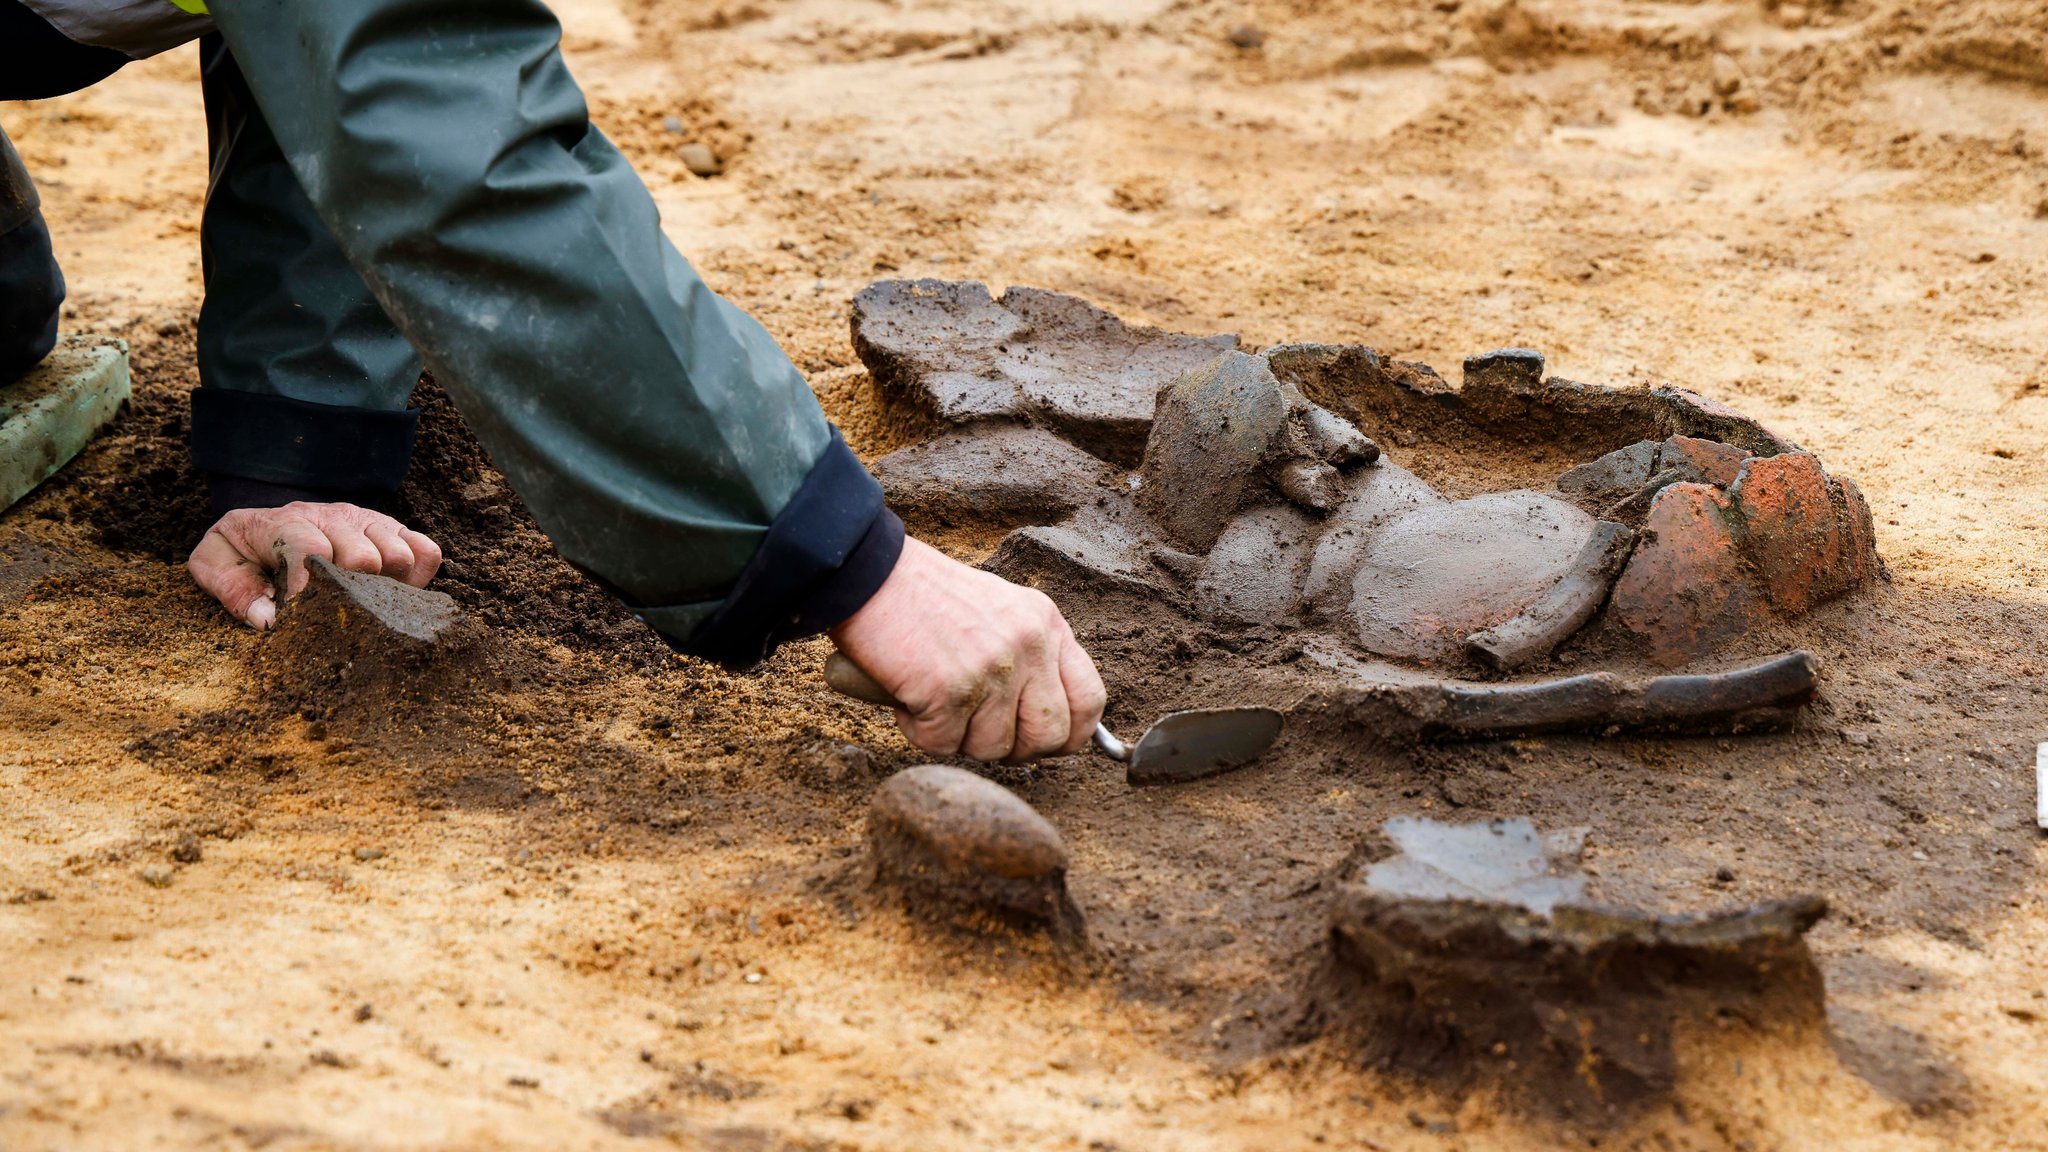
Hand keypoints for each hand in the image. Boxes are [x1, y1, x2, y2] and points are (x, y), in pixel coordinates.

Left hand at [187, 501, 442, 628]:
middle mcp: (331, 517)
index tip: (301, 616)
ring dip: (383, 587)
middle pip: (362, 556)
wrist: (267, 519)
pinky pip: (427, 552)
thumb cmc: (243, 548)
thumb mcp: (214, 562)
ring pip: (398, 555)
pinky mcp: (394, 531)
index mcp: (284, 522)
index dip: (308, 586)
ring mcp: (367, 522)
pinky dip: (416, 578)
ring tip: (359, 604)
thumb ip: (231, 590)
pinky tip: (390, 592)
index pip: (308, 547)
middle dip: (349, 592)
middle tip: (332, 613)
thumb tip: (269, 619)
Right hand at [828, 537, 1105, 762]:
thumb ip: (1032, 657)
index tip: (1044, 742)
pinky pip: (942, 745)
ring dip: (958, 738)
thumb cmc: (926, 597)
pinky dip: (919, 731)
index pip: (1091, 699)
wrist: (869, 574)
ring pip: (993, 749)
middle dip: (1013, 748)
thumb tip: (1049, 725)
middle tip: (977, 730)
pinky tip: (908, 697)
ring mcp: (991, 670)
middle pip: (1049, 737)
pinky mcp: (948, 691)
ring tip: (933, 699)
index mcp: (1046, 624)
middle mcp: (1027, 646)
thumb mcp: (1002, 611)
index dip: (1070, 734)